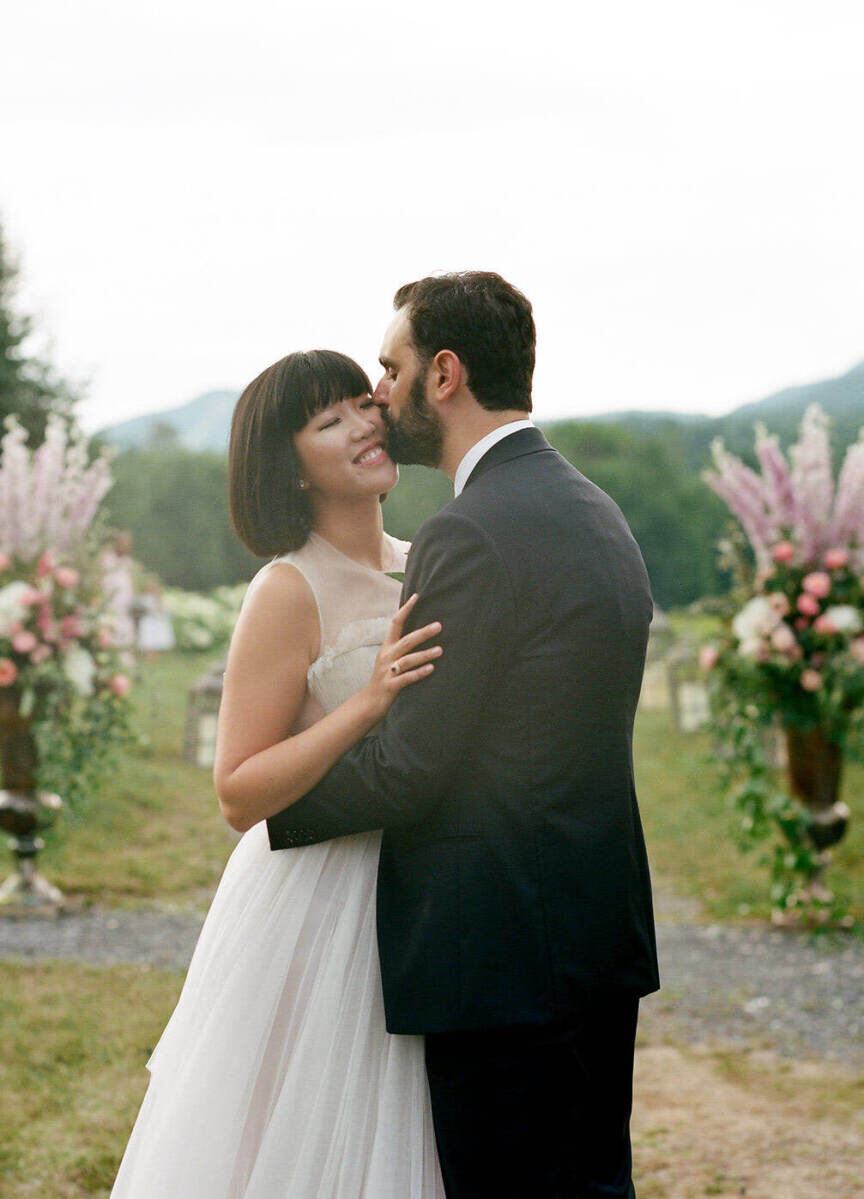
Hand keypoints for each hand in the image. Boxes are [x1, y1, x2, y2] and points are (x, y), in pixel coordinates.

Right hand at [361, 594, 441, 721]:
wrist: (369, 702)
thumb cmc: (385, 677)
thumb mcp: (390, 658)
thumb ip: (402, 645)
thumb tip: (420, 630)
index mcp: (387, 647)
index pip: (395, 623)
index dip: (405, 609)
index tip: (417, 596)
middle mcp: (387, 656)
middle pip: (406, 641)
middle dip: (423, 633)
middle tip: (439, 626)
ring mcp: (388, 671)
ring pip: (407, 660)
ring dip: (424, 654)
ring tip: (440, 650)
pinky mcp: (391, 686)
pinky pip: (406, 678)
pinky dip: (419, 673)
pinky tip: (431, 669)